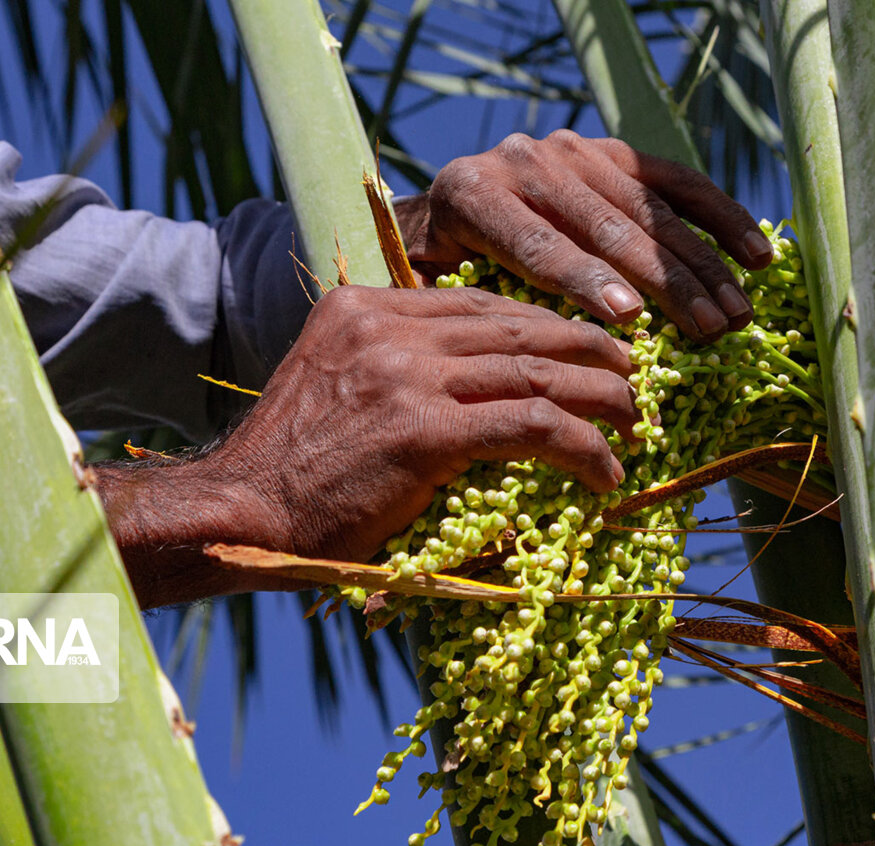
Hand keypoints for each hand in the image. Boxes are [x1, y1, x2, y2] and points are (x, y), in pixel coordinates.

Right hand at [95, 285, 637, 602]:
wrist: (239, 512)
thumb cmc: (291, 472)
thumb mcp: (336, 390)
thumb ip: (397, 370)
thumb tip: (474, 392)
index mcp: (365, 307)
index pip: (482, 305)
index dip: (546, 328)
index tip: (585, 354)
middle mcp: (388, 326)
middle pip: (519, 328)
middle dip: (588, 354)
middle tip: (632, 381)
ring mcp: (405, 373)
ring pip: (536, 373)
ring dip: (601, 400)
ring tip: (635, 425)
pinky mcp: (424, 429)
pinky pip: (531, 428)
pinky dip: (582, 449)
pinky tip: (607, 474)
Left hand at [396, 130, 772, 341]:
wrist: (443, 206)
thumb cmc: (444, 271)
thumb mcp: (442, 292)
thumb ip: (482, 316)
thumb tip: (547, 369)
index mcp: (472, 197)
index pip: (540, 245)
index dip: (586, 281)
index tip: (631, 319)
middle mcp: (526, 161)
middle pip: (607, 228)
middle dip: (664, 283)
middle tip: (709, 331)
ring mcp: (575, 150)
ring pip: (650, 211)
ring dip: (702, 266)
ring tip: (737, 314)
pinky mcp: (614, 151)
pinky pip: (678, 184)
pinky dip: (722, 220)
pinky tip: (757, 257)